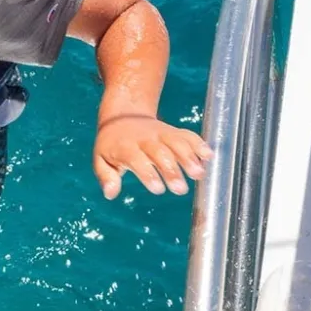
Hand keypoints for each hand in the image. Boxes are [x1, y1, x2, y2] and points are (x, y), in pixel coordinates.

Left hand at [93, 115, 211, 199]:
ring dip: (189, 157)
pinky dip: (198, 143)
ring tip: (199, 174)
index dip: (148, 173)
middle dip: (171, 170)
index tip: (158, 189)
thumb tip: (110, 193)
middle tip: (180, 189)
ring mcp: (161, 133)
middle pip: (160, 152)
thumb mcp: (101, 160)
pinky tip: (209, 156)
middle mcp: (145, 139)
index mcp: (126, 147)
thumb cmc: (112, 145)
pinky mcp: (173, 131)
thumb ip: (106, 176)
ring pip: (176, 142)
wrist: (123, 116)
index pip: (137, 159)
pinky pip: (187, 135)